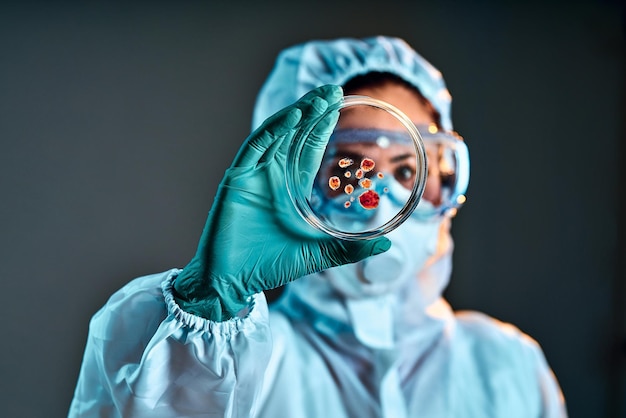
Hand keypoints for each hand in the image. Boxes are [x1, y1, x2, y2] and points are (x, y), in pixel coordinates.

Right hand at [173, 85, 390, 320]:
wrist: (232, 281)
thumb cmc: (270, 267)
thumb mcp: (318, 255)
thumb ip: (350, 250)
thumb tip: (387, 245)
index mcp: (289, 189)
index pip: (309, 150)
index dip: (323, 127)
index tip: (340, 105)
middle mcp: (271, 176)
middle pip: (294, 135)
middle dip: (314, 111)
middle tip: (335, 90)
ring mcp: (253, 175)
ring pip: (276, 135)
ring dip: (298, 115)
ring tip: (320, 99)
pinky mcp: (237, 179)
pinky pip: (255, 147)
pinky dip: (274, 131)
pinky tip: (294, 117)